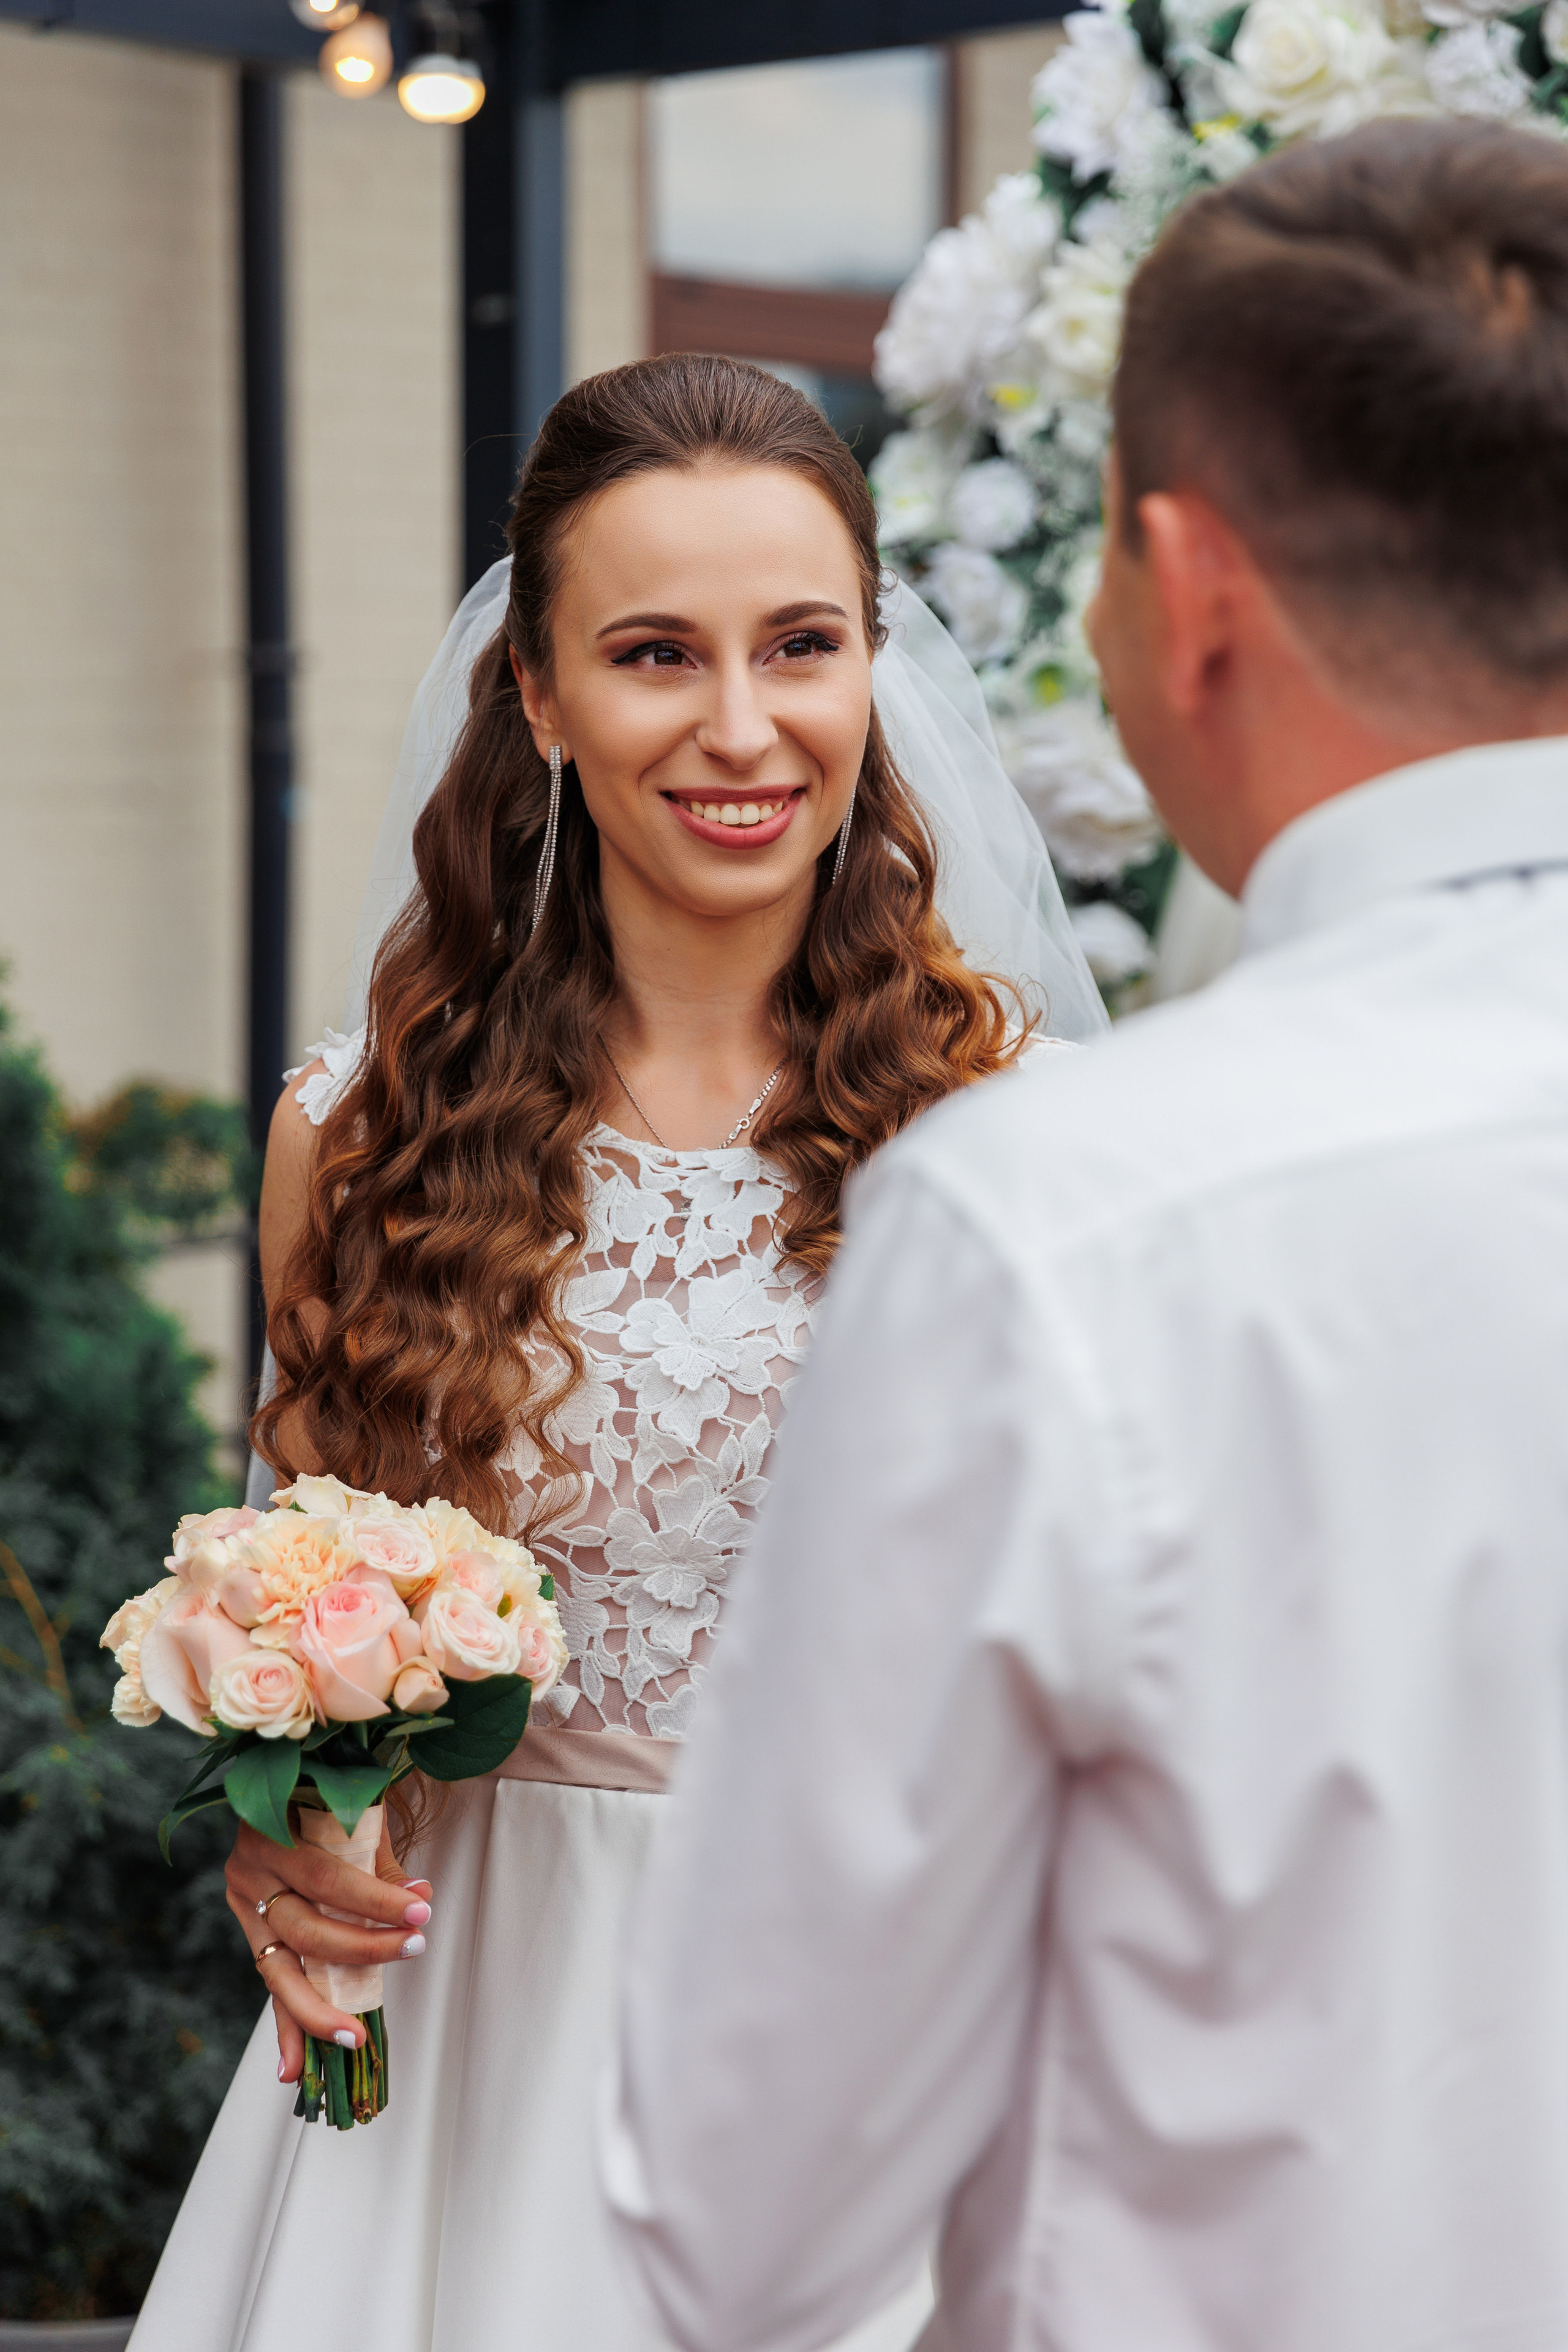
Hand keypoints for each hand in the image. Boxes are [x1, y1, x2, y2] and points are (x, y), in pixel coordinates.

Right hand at [225, 1813, 433, 2084]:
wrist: (280, 1783)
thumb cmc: (326, 1795)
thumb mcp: (354, 1814)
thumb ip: (383, 1864)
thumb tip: (421, 1897)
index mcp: (272, 1831)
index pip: (328, 1878)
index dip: (374, 1900)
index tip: (421, 1911)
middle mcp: (250, 1871)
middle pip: (306, 1928)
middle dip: (363, 1949)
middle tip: (415, 1949)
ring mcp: (244, 1904)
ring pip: (280, 1969)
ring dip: (320, 2009)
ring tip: (354, 2040)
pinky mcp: (249, 1931)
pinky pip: (270, 1984)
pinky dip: (286, 2027)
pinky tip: (293, 2071)